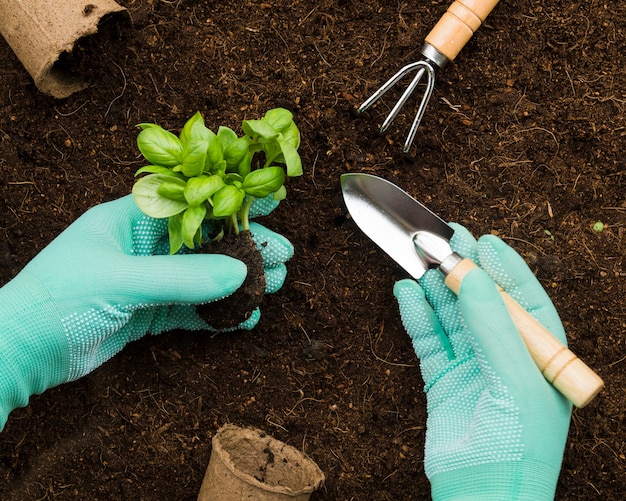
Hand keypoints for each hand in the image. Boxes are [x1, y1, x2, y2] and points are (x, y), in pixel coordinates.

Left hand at [0, 195, 292, 430]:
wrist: (18, 353)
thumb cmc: (57, 300)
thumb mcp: (121, 282)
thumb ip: (181, 278)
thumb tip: (241, 276)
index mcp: (129, 221)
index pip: (191, 206)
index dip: (231, 205)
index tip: (271, 206)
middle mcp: (141, 248)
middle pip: (204, 243)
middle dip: (244, 249)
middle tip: (284, 257)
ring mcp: (145, 282)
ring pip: (202, 278)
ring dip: (237, 283)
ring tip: (275, 287)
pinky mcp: (146, 313)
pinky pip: (190, 310)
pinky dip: (217, 315)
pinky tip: (244, 319)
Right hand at [394, 224, 570, 499]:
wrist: (482, 499)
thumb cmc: (518, 450)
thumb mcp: (516, 383)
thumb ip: (494, 328)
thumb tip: (476, 277)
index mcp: (540, 357)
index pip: (524, 300)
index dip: (504, 268)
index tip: (484, 240)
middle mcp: (506, 357)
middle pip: (483, 303)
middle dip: (465, 271)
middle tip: (446, 240)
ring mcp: (472, 368)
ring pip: (451, 317)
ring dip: (436, 289)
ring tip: (421, 261)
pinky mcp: (441, 380)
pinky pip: (427, 339)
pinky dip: (416, 315)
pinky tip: (407, 294)